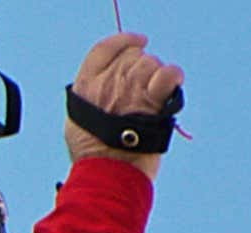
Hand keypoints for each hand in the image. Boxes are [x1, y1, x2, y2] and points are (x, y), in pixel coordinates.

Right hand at [64, 33, 184, 172]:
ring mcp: (128, 88)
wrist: (107, 174)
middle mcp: (106, 82)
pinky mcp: (150, 99)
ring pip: (151, 64)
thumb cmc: (94, 158)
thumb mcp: (77, 123)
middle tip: (144, 92)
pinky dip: (173, 77)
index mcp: (85, 86)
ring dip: (156, 77)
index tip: (139, 42)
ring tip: (154, 99)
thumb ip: (91, 101)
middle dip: (142, 70)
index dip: (125, 42)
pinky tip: (171, 86)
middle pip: (133, 57)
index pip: (104, 49)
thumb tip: (105, 92)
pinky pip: (167, 74)